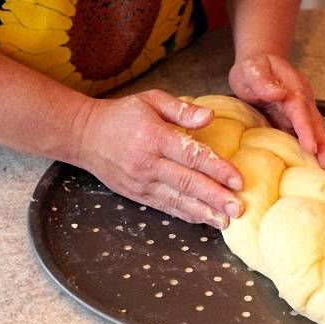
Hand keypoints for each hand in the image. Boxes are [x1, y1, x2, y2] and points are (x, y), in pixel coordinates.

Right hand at [75, 89, 243, 228]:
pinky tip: (202, 219)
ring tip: (225, 222)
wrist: (85, 136)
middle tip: (238, 209)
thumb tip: (209, 116)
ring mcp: (141, 182)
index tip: (239, 181)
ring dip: (203, 212)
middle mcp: (147, 163)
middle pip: (187, 183)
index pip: (192, 156)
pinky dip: (185, 214)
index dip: (217, 169)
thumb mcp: (150, 100)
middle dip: (215, 197)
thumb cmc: (122, 115)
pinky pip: (165, 206)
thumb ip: (181, 109)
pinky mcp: (137, 194)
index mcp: (154, 137)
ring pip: (177, 200)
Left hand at [229, 53, 324, 172]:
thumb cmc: (254, 68)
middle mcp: (301, 103)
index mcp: (292, 90)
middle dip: (324, 147)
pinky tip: (315, 168)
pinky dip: (313, 152)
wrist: (258, 65)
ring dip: (323, 152)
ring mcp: (299, 113)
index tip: (311, 147)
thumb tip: (278, 93)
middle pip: (315, 126)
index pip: (301, 112)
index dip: (306, 130)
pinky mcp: (293, 122)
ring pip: (314, 134)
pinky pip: (304, 138)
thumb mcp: (252, 70)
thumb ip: (263, 82)